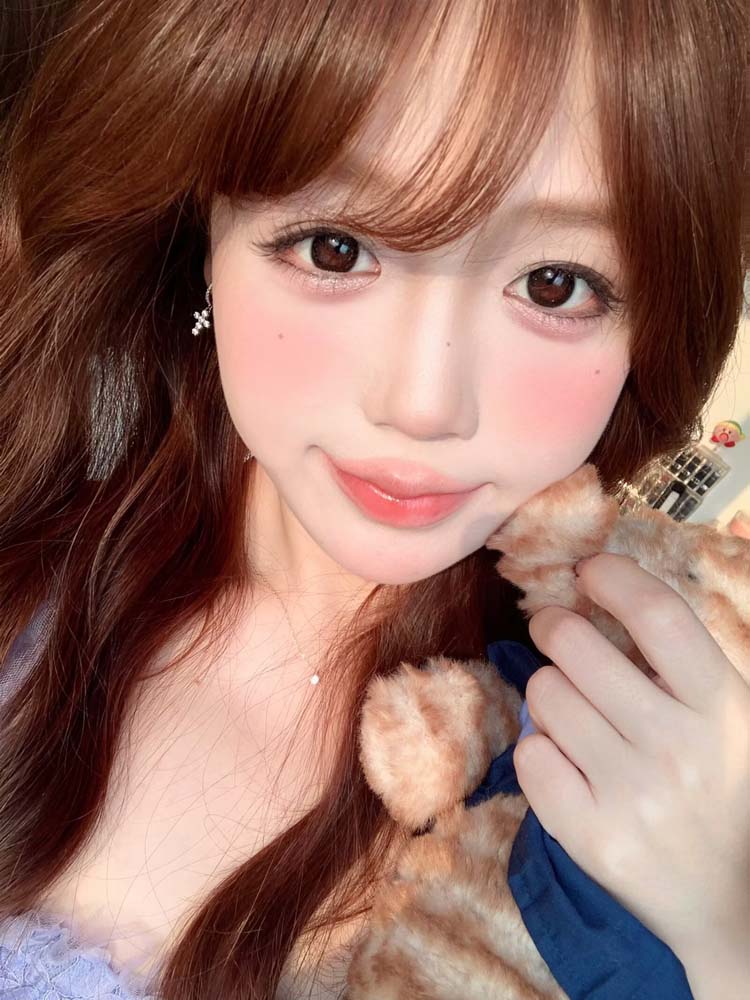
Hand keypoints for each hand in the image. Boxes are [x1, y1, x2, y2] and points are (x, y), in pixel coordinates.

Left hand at [513, 552, 749, 965]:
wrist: (732, 910)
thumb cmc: (724, 793)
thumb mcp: (730, 721)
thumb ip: (681, 665)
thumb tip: (606, 593)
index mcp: (724, 709)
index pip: (659, 617)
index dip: (615, 578)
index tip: (589, 570)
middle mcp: (679, 748)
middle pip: (579, 648)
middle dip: (555, 626)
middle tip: (555, 630)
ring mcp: (632, 795)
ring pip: (545, 696)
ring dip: (548, 691)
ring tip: (572, 709)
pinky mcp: (590, 837)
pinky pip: (530, 756)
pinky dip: (538, 749)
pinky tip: (565, 760)